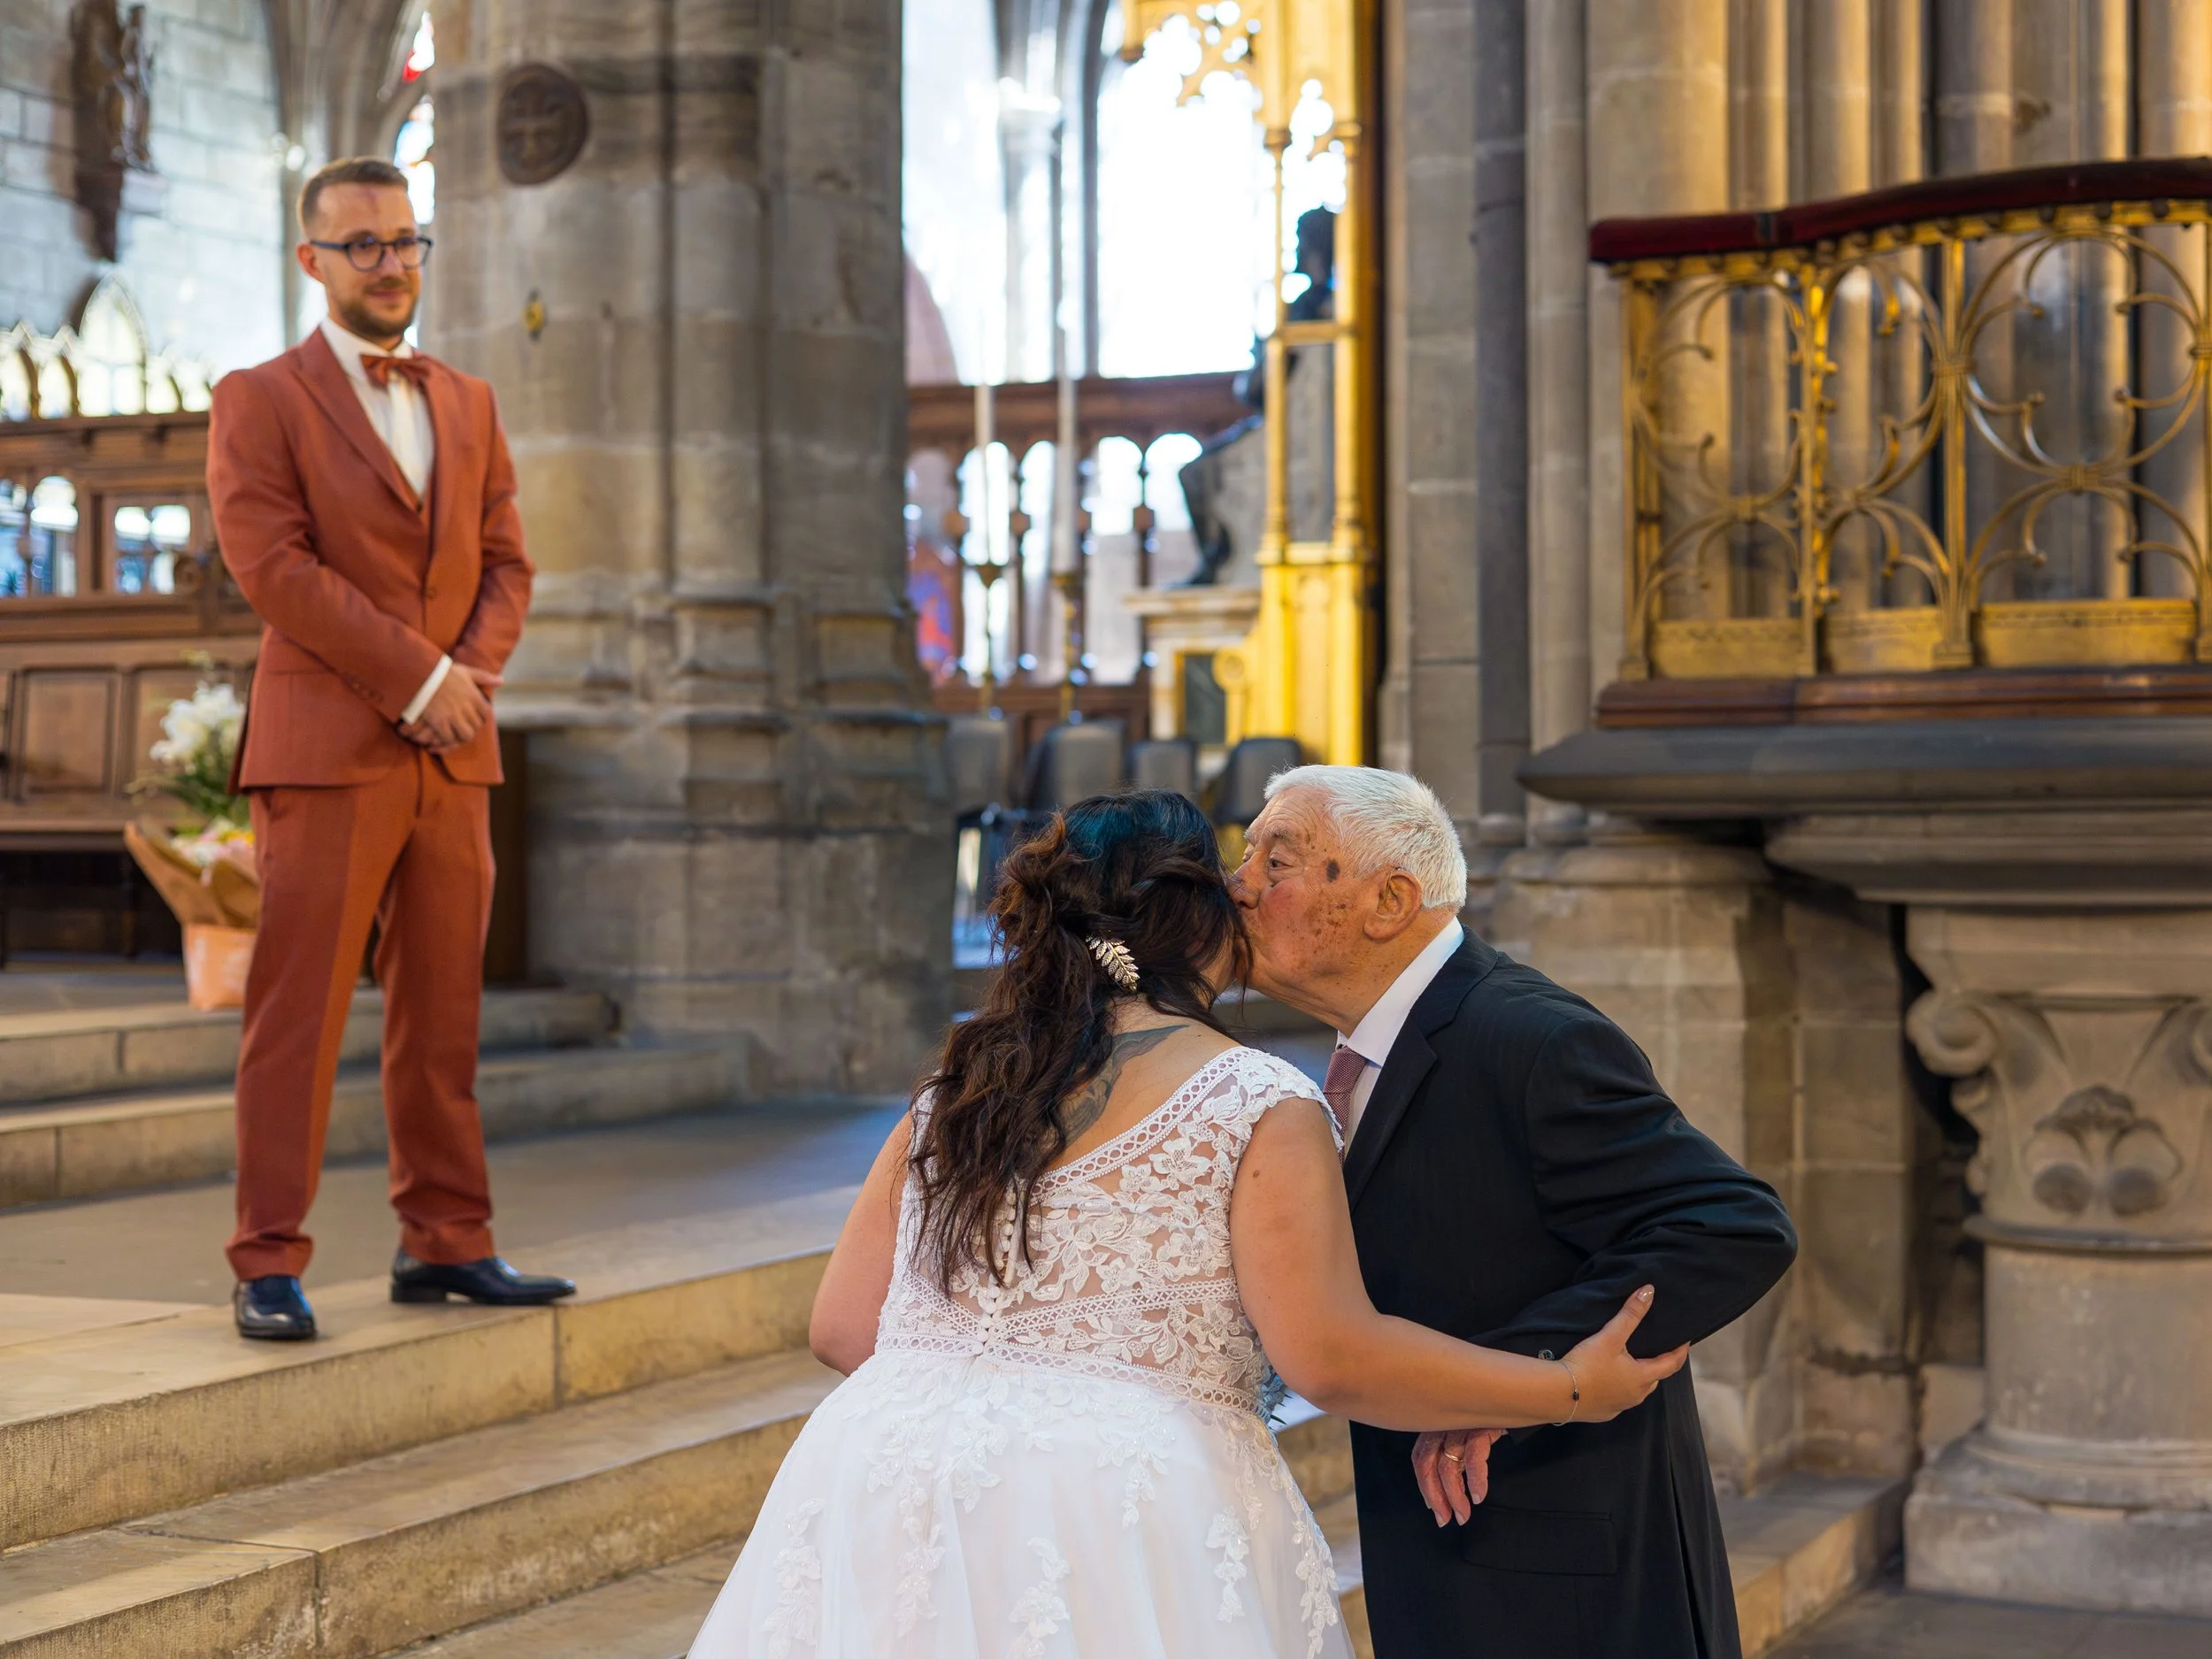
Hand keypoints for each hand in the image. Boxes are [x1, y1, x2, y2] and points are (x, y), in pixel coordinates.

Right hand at [402, 664, 498, 749]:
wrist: (421, 672)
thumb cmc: (442, 672)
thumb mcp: (466, 672)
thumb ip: (484, 677)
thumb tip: (501, 681)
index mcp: (474, 696)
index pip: (486, 714)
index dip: (480, 718)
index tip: (472, 718)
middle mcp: (467, 708)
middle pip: (476, 727)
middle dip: (469, 729)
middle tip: (458, 730)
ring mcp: (453, 716)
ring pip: (465, 736)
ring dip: (458, 738)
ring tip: (450, 737)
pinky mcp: (439, 721)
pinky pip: (448, 738)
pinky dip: (444, 741)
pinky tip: (437, 740)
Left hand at [1413, 1426, 1504, 1526]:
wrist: (1516, 1397)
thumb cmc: (1487, 1418)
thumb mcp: (1464, 1433)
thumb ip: (1453, 1454)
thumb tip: (1444, 1492)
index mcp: (1435, 1425)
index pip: (1419, 1458)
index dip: (1424, 1485)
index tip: (1433, 1507)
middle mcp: (1443, 1423)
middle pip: (1427, 1463)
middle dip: (1435, 1495)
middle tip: (1445, 1519)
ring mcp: (1460, 1424)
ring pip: (1448, 1466)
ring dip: (1455, 1496)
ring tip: (1463, 1515)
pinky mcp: (1480, 1426)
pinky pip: (1474, 1458)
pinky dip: (1475, 1480)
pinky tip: (1479, 1496)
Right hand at [1559, 1285, 1689, 1422]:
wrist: (1557, 1393)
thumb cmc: (1587, 1364)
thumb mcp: (1610, 1336)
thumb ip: (1630, 1314)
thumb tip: (1649, 1291)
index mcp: (1642, 1377)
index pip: (1671, 1364)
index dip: (1680, 1351)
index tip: (1685, 1341)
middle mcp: (1636, 1396)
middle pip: (1654, 1378)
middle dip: (1657, 1364)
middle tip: (1656, 1349)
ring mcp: (1619, 1407)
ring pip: (1636, 1390)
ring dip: (1636, 1377)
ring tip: (1630, 1362)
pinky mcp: (1603, 1413)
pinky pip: (1617, 1399)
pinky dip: (1617, 1388)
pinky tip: (1606, 1380)